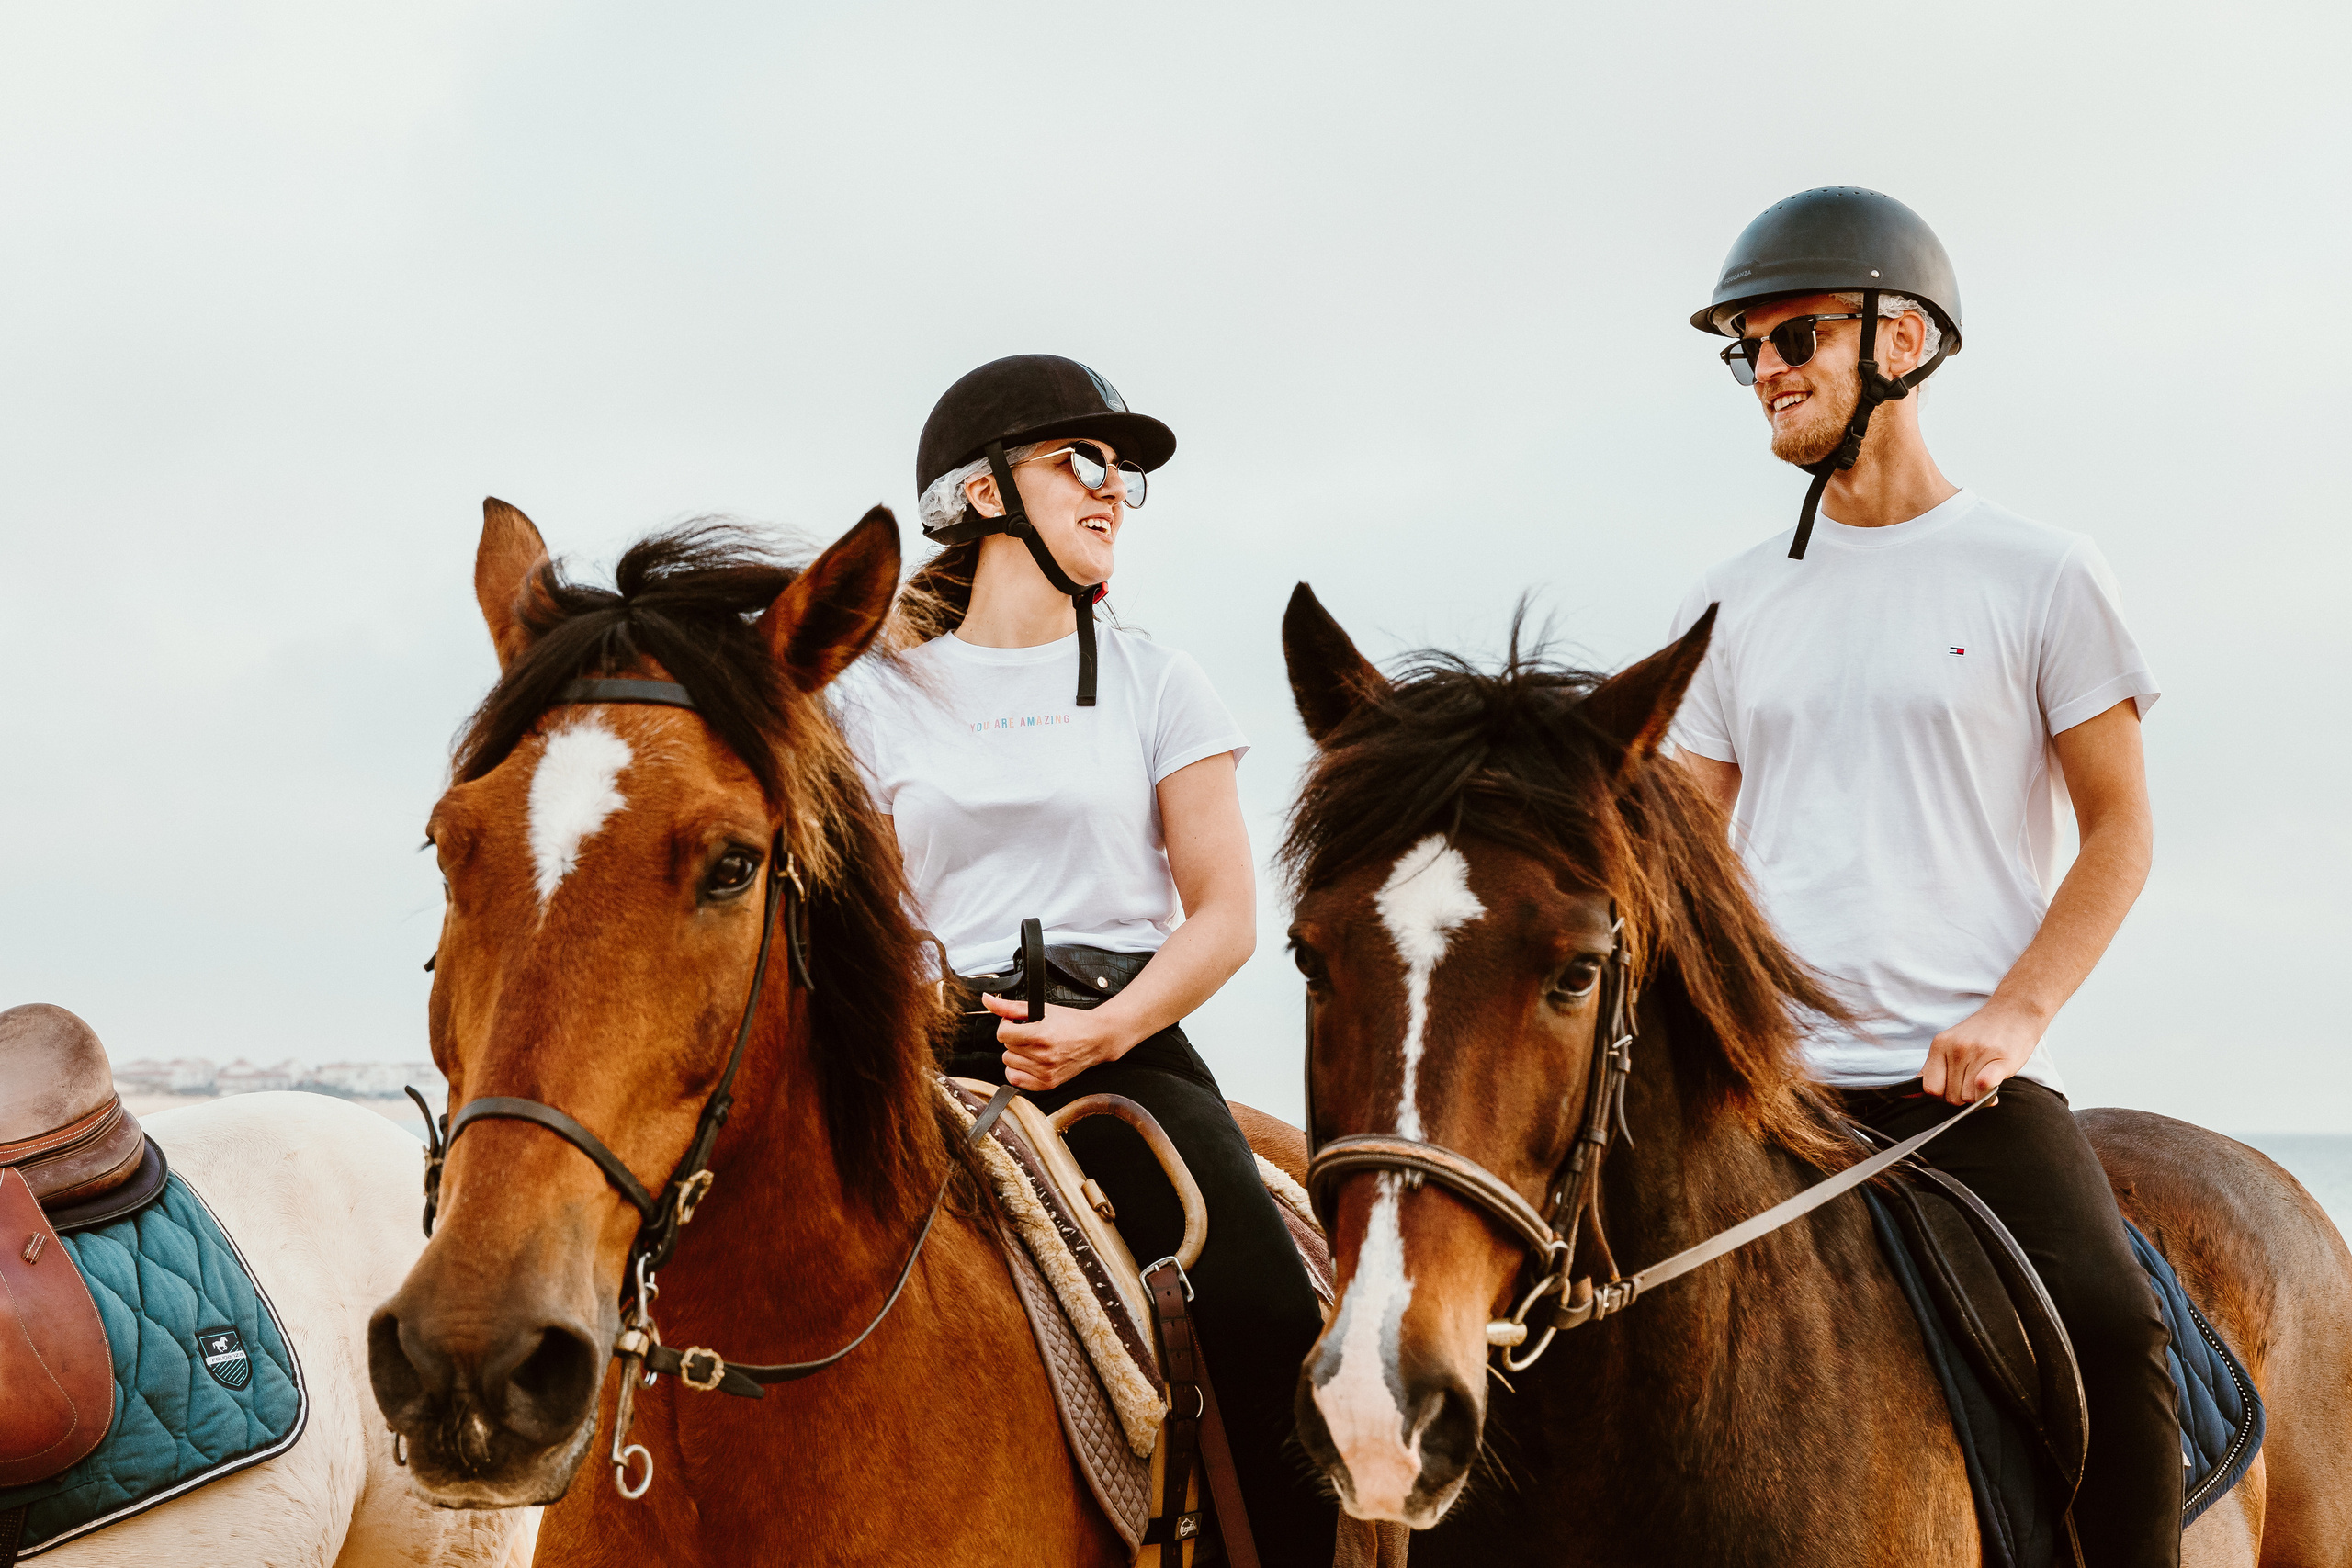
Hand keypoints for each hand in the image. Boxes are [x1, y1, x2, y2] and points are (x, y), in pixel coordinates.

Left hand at [982, 992, 1128, 1091]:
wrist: (1096, 1038)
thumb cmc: (1072, 1022)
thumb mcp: (1041, 1009)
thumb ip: (1010, 1007)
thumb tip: (986, 1000)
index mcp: (1040, 1036)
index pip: (1003, 1034)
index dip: (1007, 1025)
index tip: (1017, 1023)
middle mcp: (1042, 1056)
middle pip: (1006, 1048)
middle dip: (1015, 1039)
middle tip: (1030, 1033)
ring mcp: (1045, 1072)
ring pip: (1009, 1063)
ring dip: (1017, 1054)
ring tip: (1033, 1047)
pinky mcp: (1047, 1083)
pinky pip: (1016, 1080)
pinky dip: (1019, 1070)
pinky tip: (1030, 1061)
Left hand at [1921, 1000, 2046, 1104]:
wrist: (2015, 1011)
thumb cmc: (1983, 1033)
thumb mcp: (1950, 1045)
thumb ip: (1932, 1070)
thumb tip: (1909, 1096)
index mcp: (1939, 1045)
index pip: (1930, 1088)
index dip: (1942, 1096)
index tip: (1955, 1089)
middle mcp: (1956, 1048)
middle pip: (1951, 1096)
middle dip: (1964, 1097)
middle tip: (1976, 1082)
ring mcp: (1978, 1052)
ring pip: (1970, 1097)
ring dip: (1980, 1096)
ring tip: (1987, 1076)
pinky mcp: (2001, 1058)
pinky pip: (1984, 1085)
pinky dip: (1987, 1092)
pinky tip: (1992, 1083)